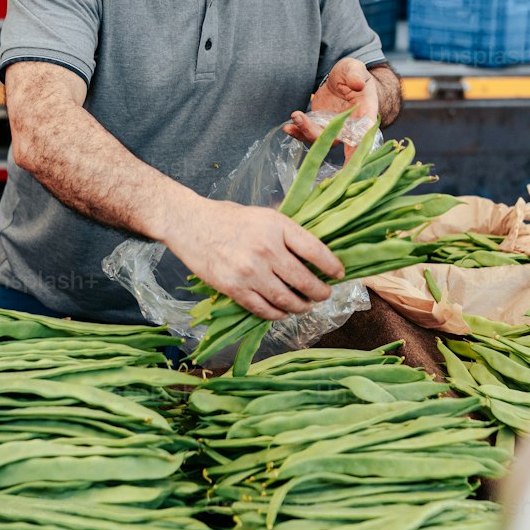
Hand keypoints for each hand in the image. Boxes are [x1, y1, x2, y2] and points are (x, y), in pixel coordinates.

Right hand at [166, 198, 344, 320]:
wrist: (190, 224)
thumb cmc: (228, 218)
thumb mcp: (264, 215)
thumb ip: (287, 232)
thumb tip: (315, 251)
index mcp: (278, 227)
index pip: (316, 251)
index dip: (332, 266)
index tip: (339, 273)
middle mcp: (267, 250)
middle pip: (305, 281)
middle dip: (320, 292)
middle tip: (324, 294)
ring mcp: (250, 272)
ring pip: (287, 300)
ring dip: (301, 307)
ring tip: (306, 305)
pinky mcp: (235, 289)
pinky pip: (264, 310)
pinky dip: (278, 314)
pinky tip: (283, 312)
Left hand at [284, 58, 379, 156]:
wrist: (343, 80)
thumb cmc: (353, 74)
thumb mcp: (355, 69)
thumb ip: (356, 75)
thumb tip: (358, 84)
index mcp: (365, 114)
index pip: (365, 134)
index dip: (358, 148)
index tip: (348, 158)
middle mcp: (350, 128)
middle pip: (336, 140)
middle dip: (318, 135)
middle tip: (301, 120)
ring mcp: (334, 129)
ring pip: (320, 140)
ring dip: (305, 132)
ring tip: (294, 116)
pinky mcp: (320, 127)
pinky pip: (309, 135)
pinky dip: (298, 132)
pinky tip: (288, 126)